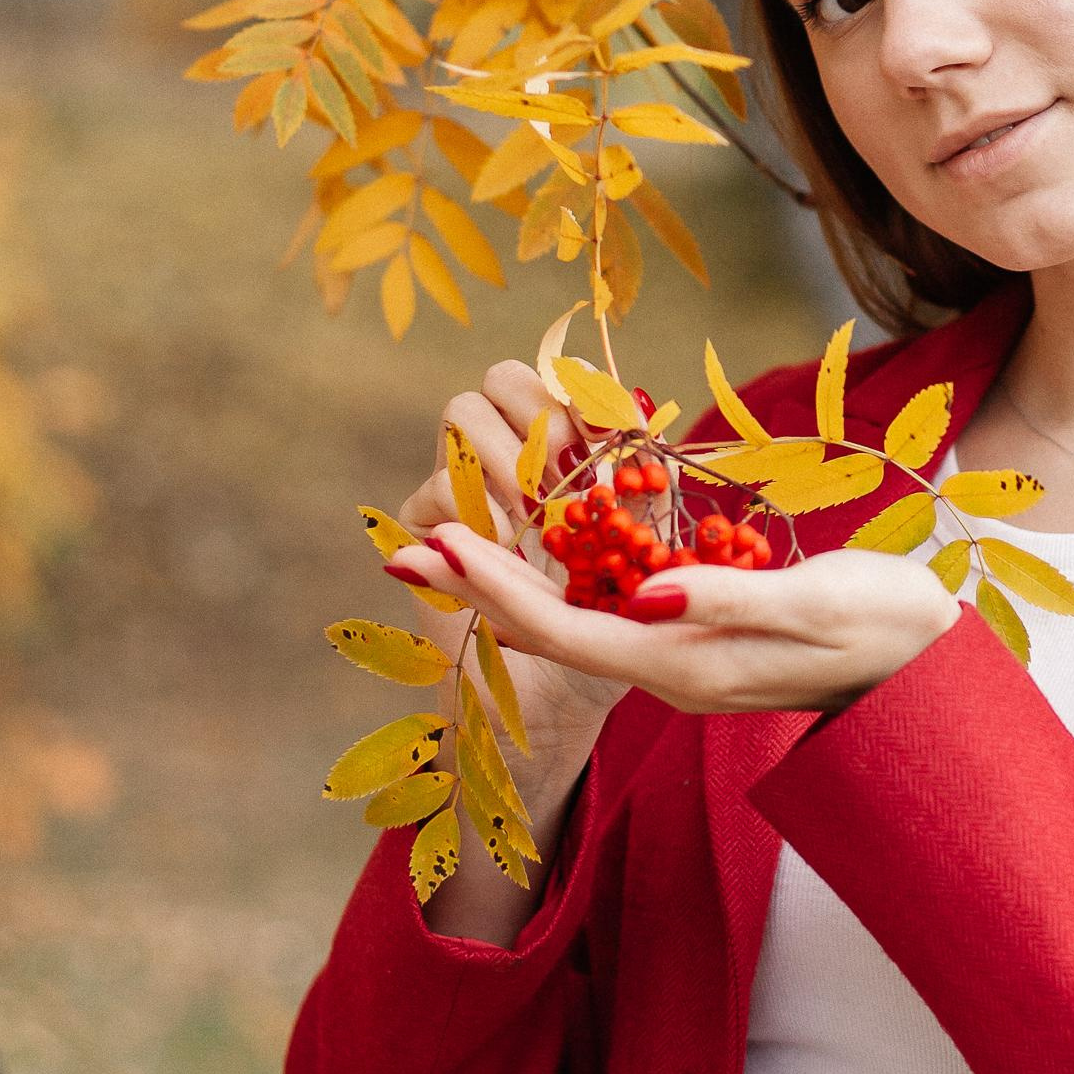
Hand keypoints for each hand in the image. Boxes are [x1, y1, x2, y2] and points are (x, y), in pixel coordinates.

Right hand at [391, 360, 623, 793]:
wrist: (561, 695)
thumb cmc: (613, 622)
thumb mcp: (648, 550)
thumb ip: (649, 490)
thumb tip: (649, 422)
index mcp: (564, 449)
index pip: (564, 380)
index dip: (586, 391)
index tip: (617, 428)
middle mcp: (508, 456)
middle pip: (503, 377)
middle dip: (539, 409)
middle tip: (572, 465)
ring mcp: (460, 489)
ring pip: (461, 414)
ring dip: (506, 451)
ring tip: (541, 507)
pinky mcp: (423, 533)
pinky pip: (438, 488)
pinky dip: (480, 511)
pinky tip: (512, 545)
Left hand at [392, 526, 962, 718]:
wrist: (934, 665)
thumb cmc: (887, 623)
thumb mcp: (816, 603)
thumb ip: (728, 600)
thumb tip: (645, 594)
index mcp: (687, 665)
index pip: (564, 628)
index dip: (493, 587)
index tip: (433, 543)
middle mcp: (671, 673)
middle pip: (551, 631)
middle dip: (476, 588)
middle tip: (405, 544)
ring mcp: (684, 664)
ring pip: (575, 624)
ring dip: (509, 584)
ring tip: (451, 539)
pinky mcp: (700, 644)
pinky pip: (609, 617)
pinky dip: (561, 581)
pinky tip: (541, 548)